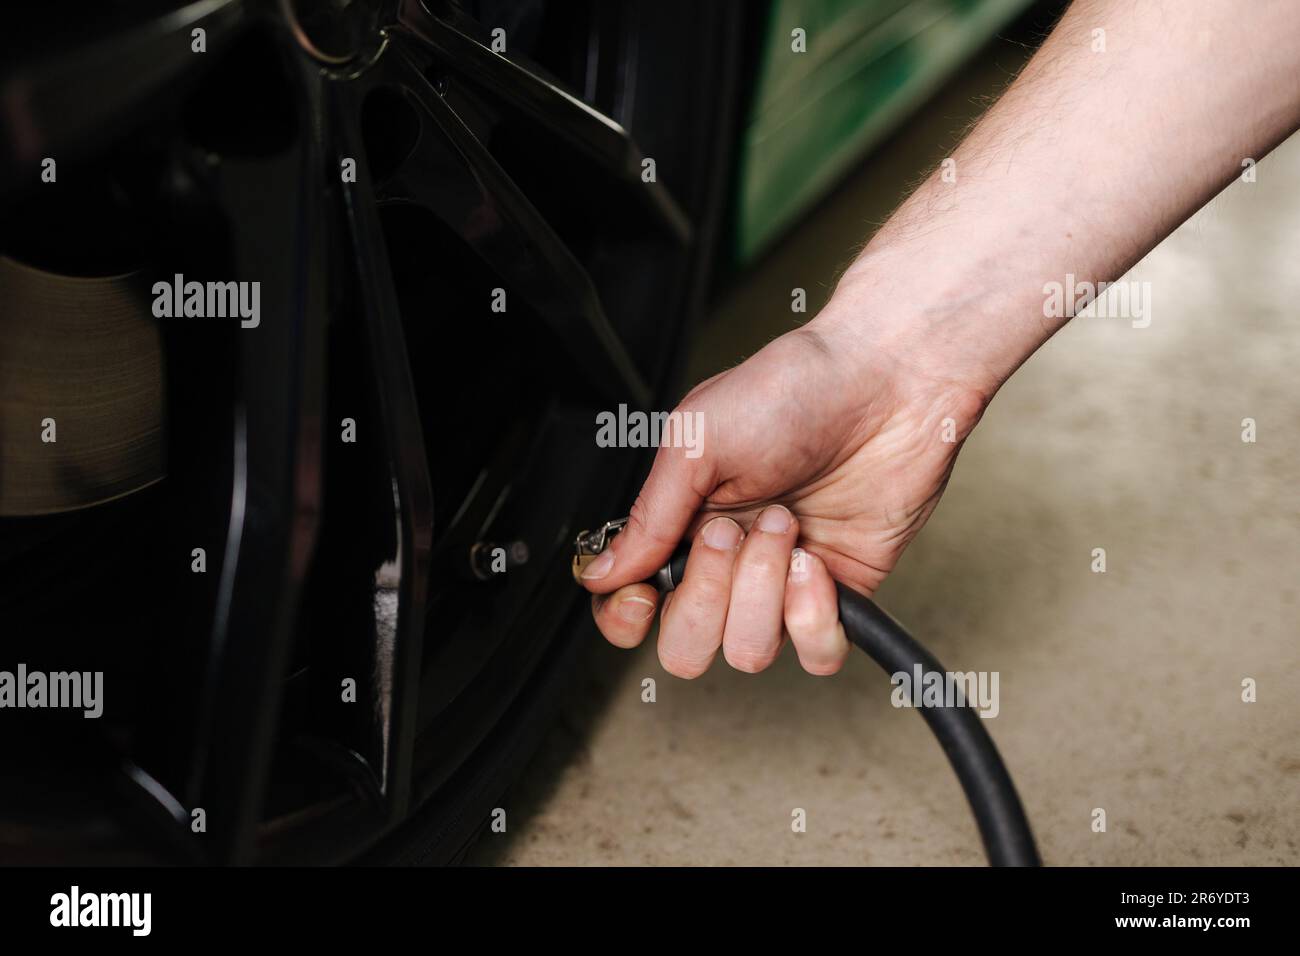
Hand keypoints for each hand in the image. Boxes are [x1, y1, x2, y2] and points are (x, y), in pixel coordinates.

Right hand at [579, 311, 987, 677]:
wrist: (887, 382)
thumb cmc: (793, 389)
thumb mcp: (697, 440)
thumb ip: (648, 517)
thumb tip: (605, 573)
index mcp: (683, 524)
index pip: (633, 605)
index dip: (628, 618)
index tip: (645, 595)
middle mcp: (730, 563)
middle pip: (687, 645)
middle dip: (705, 598)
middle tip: (729, 533)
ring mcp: (783, 583)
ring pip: (748, 652)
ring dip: (763, 590)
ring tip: (786, 526)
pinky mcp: (841, 593)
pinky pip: (816, 653)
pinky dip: (814, 617)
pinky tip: (816, 561)